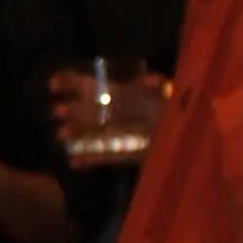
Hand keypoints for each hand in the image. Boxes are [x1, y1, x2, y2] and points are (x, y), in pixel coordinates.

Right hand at [47, 68, 166, 153]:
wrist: (188, 139)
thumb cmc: (174, 113)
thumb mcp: (168, 95)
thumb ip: (159, 88)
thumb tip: (152, 79)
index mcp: (123, 95)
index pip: (93, 85)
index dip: (72, 83)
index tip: (54, 85)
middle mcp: (116, 114)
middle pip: (88, 110)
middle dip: (72, 110)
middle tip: (57, 113)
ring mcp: (117, 136)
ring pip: (92, 133)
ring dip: (75, 133)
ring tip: (61, 137)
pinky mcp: (124, 156)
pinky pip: (104, 157)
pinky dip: (90, 160)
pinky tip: (75, 163)